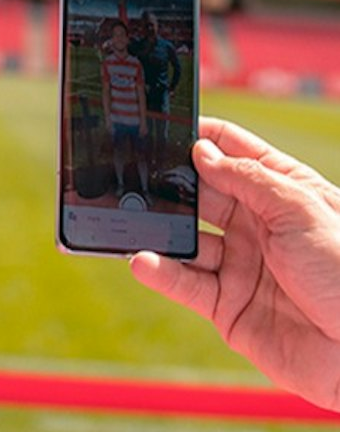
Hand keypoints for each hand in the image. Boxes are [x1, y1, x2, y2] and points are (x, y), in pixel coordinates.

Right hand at [130, 116, 339, 410]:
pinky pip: (184, 283)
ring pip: (185, 239)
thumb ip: (247, 179)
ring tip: (130, 219)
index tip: (160, 126)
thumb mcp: (301, 210)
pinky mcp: (226, 305)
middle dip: (167, 183)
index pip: (232, 151)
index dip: (199, 136)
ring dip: (158, 230)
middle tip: (132, 174)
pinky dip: (160, 272)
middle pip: (200, 193)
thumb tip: (201, 151)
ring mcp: (240, 264)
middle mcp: (257, 224)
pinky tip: (143, 260)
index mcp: (282, 192)